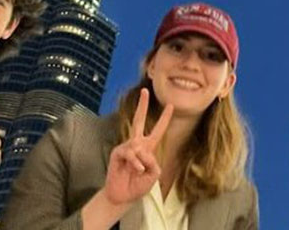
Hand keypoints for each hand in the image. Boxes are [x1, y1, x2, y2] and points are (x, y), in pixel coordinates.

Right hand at [103, 88, 173, 206]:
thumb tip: (143, 152)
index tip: (171, 105)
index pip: (158, 130)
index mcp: (148, 148)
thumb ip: (153, 162)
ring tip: (139, 171)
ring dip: (142, 161)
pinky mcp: (118, 153)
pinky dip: (135, 162)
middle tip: (145, 90)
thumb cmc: (138, 186)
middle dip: (142, 105)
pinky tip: (136, 169)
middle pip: (139, 120)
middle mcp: (137, 144)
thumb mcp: (154, 175)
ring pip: (138, 146)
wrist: (122, 196)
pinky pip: (130, 153)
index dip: (164, 118)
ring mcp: (126, 147)